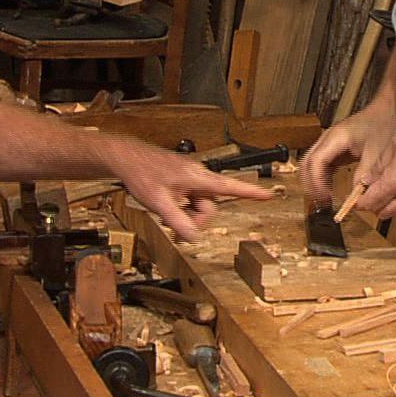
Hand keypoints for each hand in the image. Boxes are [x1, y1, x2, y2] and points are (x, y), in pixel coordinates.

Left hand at [113, 143, 275, 240]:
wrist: (126, 158)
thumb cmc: (142, 173)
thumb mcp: (160, 203)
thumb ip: (179, 222)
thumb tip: (193, 238)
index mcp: (198, 177)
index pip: (230, 187)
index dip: (251, 192)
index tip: (269, 194)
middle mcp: (197, 176)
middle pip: (209, 207)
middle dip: (194, 220)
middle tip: (174, 226)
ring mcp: (189, 179)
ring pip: (198, 206)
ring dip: (184, 215)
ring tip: (165, 213)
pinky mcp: (181, 181)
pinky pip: (189, 200)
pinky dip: (180, 209)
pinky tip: (165, 207)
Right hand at [298, 104, 395, 203]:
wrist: (386, 111)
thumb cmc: (382, 124)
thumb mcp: (377, 152)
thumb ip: (366, 174)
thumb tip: (357, 195)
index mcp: (336, 137)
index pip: (316, 161)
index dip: (316, 182)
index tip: (324, 197)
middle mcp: (328, 139)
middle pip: (306, 164)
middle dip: (310, 185)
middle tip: (320, 203)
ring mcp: (328, 143)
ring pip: (310, 165)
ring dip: (313, 182)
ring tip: (323, 200)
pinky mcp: (333, 148)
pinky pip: (319, 165)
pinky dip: (320, 178)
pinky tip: (328, 190)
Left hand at [354, 117, 395, 219]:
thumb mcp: (395, 144)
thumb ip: (379, 166)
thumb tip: (366, 180)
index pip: (370, 203)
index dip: (359, 203)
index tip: (355, 198)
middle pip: (382, 213)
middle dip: (373, 205)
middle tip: (370, 192)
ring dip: (390, 202)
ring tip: (390, 183)